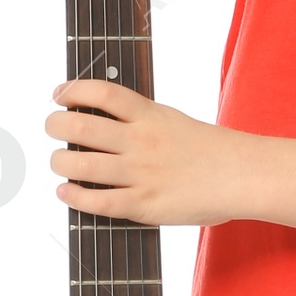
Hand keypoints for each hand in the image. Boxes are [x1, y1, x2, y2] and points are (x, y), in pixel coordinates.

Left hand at [45, 80, 245, 226]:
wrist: (244, 176)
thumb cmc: (211, 151)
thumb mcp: (173, 121)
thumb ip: (141, 120)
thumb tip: (103, 123)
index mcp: (150, 115)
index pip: (102, 93)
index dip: (72, 90)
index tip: (57, 94)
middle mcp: (141, 141)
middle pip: (81, 127)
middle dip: (55, 125)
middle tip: (52, 129)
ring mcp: (141, 174)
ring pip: (80, 165)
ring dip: (59, 162)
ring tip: (58, 162)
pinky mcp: (145, 205)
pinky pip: (98, 202)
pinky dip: (74, 196)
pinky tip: (65, 192)